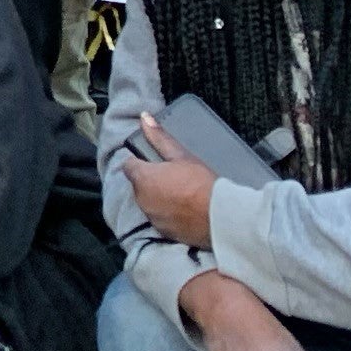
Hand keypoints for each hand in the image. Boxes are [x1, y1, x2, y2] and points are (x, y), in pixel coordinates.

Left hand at [121, 117, 219, 249]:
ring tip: (181, 194)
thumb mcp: (181, 156)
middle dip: (150, 181)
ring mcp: (152, 218)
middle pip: (139, 185)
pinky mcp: (164, 232)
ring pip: (149, 203)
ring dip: (158, 198)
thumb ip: (160, 138)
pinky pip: (160, 219)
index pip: (129, 165)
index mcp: (142, 178)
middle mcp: (141, 200)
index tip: (155, 162)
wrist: (221, 218)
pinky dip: (167, 214)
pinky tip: (184, 210)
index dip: (141, 162)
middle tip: (173, 177)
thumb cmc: (201, 183)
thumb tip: (144, 117)